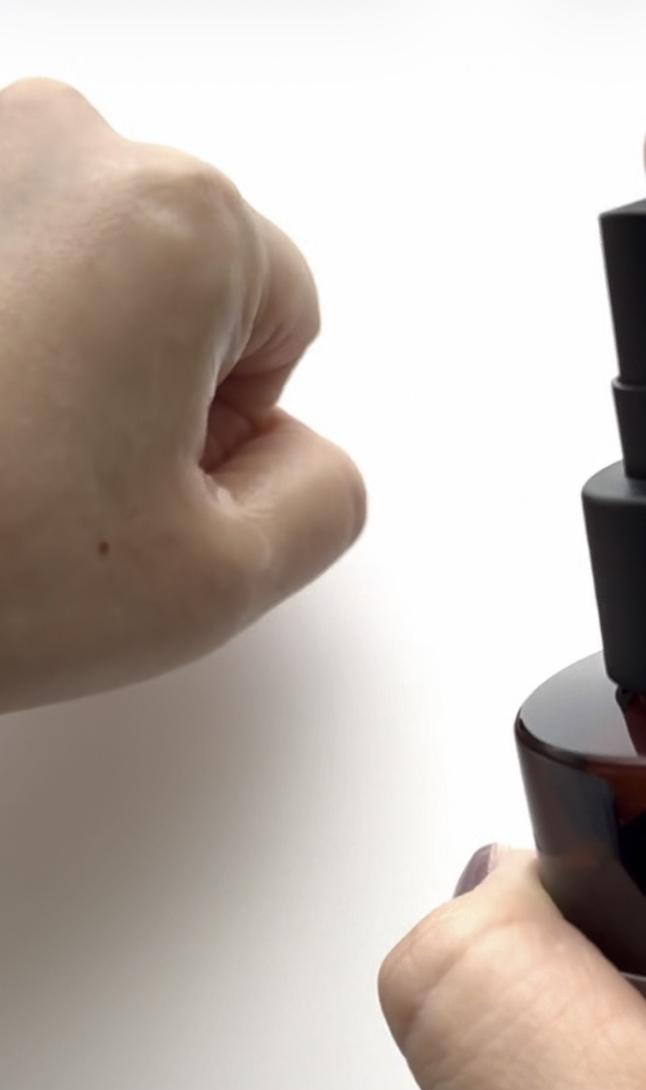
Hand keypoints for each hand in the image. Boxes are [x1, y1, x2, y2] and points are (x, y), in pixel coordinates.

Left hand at [0, 77, 364, 711]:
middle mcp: (59, 141)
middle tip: (62, 479)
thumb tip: (298, 449)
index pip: (285, 315)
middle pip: (179, 271)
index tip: (140, 485)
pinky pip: (2, 254)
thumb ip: (324, 497)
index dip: (229, 427)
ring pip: (82, 257)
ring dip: (62, 345)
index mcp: (173, 216)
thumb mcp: (217, 582)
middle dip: (147, 376)